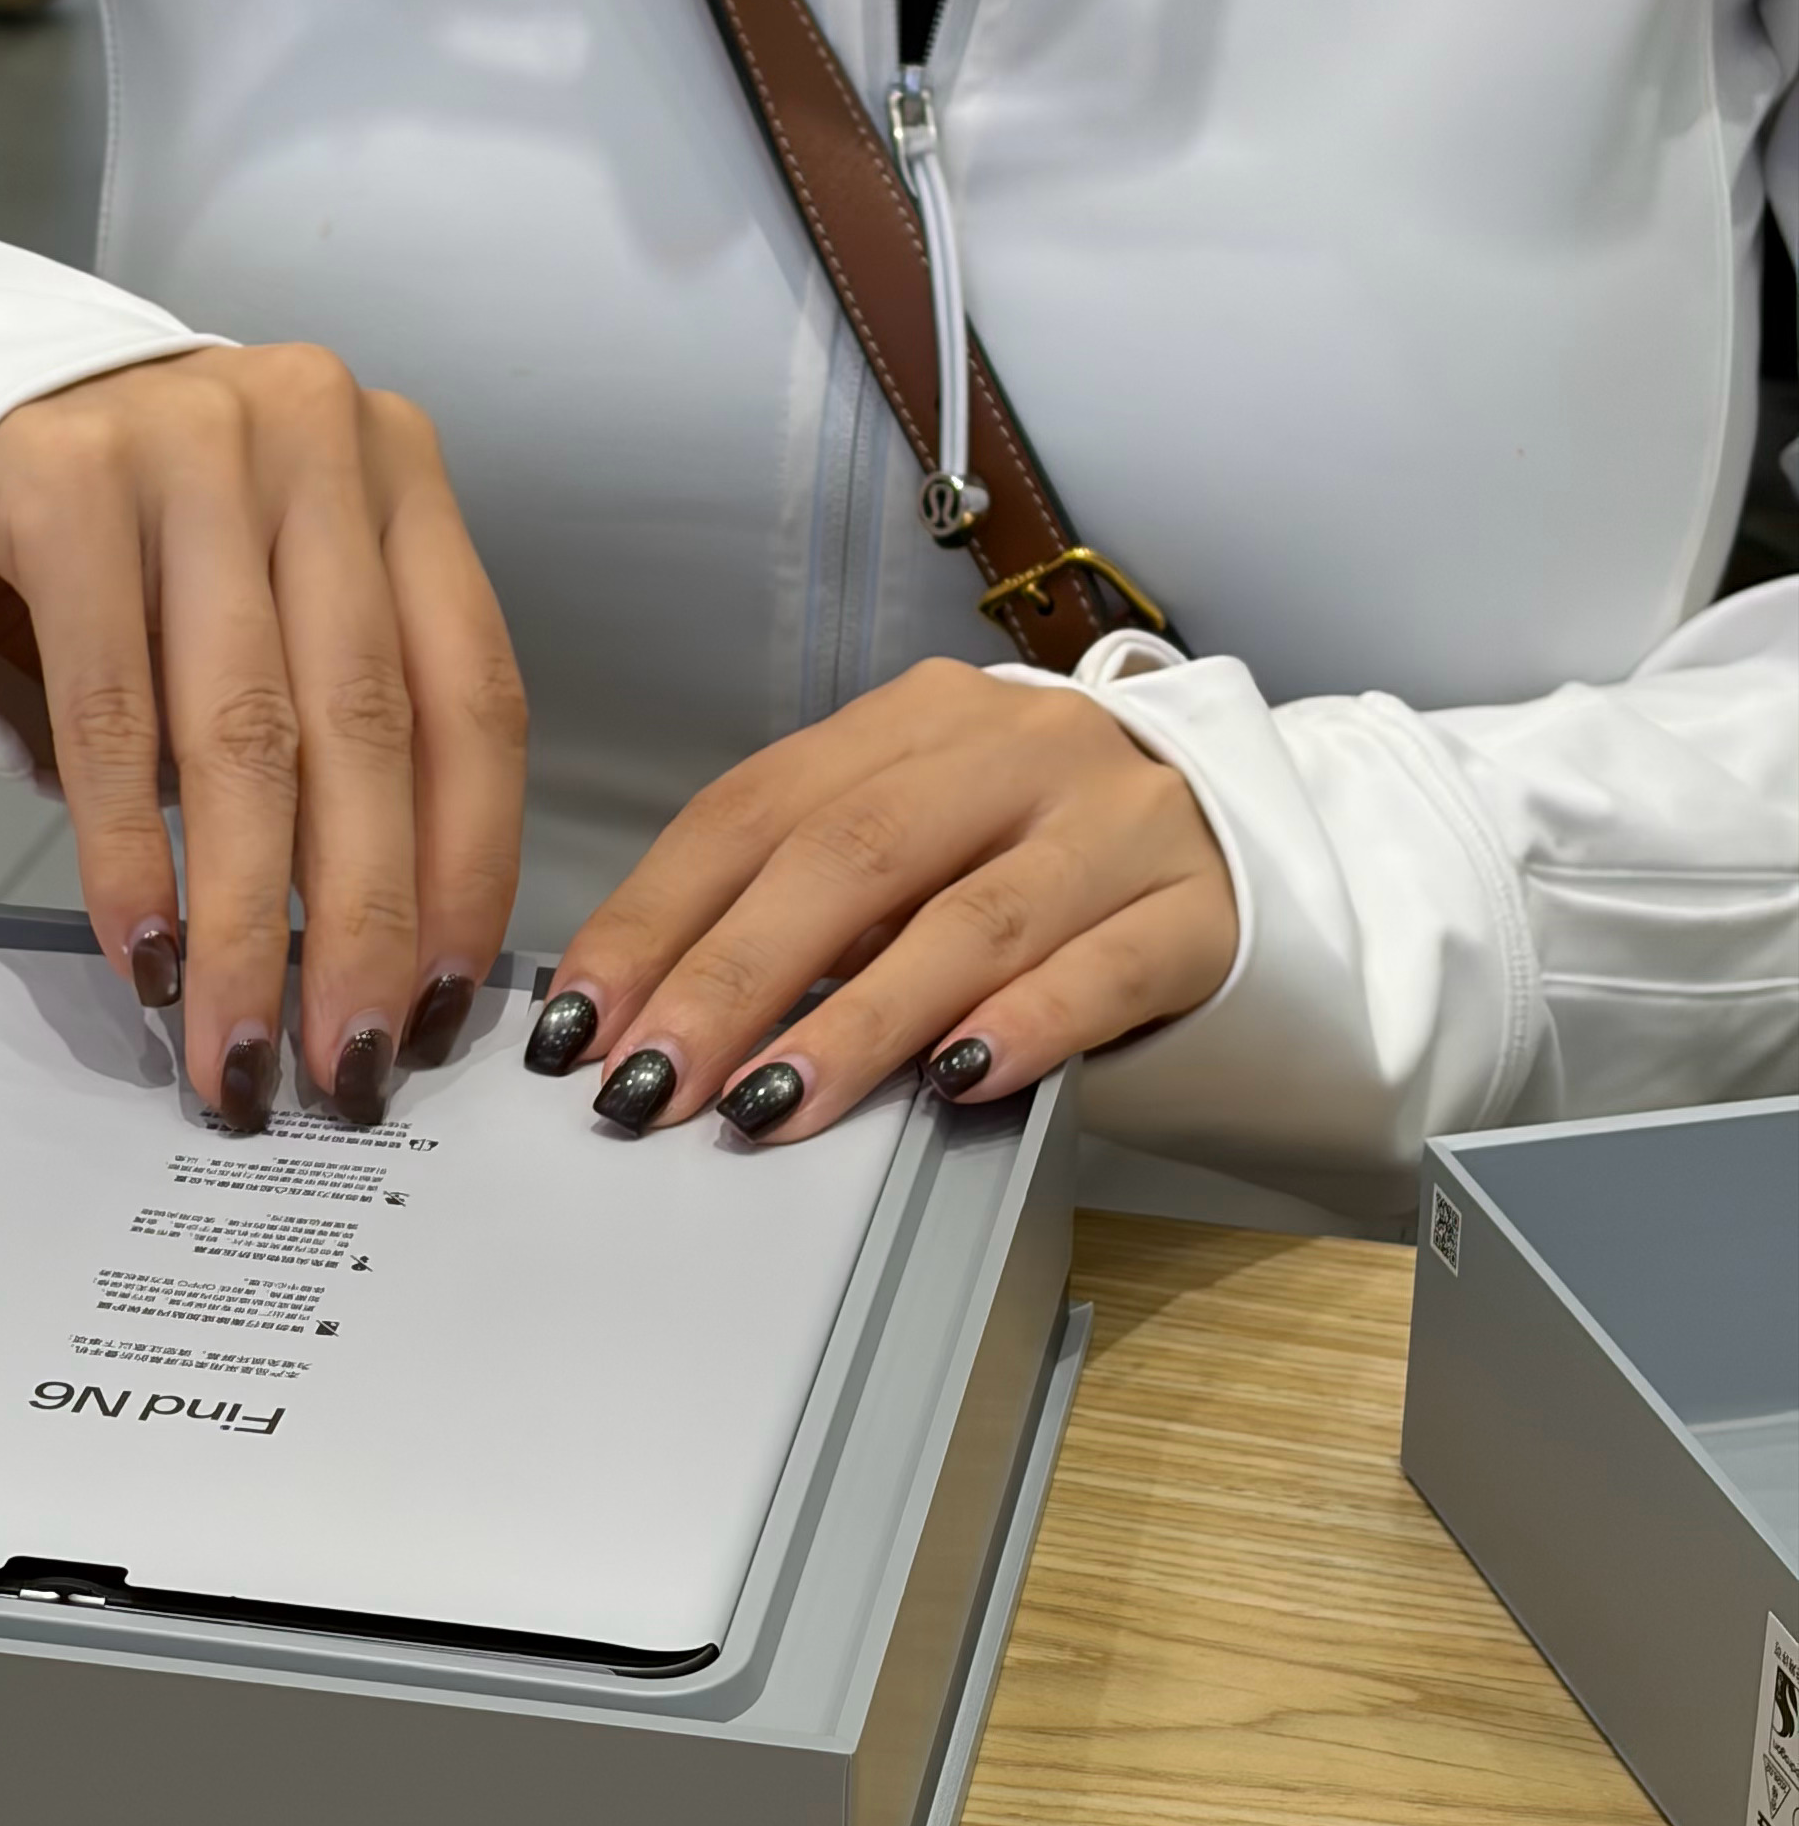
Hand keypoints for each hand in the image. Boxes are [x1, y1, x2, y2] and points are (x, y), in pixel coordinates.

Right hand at [0, 346, 526, 1130]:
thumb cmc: (138, 538)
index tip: (441, 1002)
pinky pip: (110, 713)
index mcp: (396, 471)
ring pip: (243, 732)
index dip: (466, 868)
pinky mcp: (64, 481)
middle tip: (345, 1062)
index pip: (472, 696)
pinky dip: (132, 852)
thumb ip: (343, 719)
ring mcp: (189, 442)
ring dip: (247, 919)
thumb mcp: (273, 596)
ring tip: (238, 1041)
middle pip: (364, 727)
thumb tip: (392, 949)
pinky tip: (147, 951)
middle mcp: (313, 435)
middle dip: (360, 924)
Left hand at [523, 659, 1235, 1139]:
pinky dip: (1021, 1027)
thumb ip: (801, 899)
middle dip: (729, 980)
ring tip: (769, 1105)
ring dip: (854, 1023)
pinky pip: (1099, 973)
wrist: (1242, 838)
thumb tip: (645, 1013)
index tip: (583, 1020)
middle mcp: (1014, 750)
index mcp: (915, 720)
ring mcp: (1115, 825)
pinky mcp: (1198, 911)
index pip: (754, 810)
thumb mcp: (912, 843)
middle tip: (651, 1084)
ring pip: (967, 920)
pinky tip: (955, 1083)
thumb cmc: (1035, 855)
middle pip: (847, 859)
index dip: (656, 920)